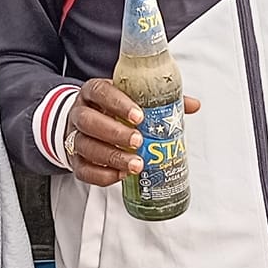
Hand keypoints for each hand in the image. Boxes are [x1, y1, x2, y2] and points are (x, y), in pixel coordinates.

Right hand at [63, 78, 200, 186]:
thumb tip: (193, 105)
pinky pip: (82, 170)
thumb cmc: (112, 110)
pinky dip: (102, 175)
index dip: (117, 103)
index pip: (100, 91)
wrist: (85, 123)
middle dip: (114, 133)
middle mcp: (80, 113)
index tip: (138, 115)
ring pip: (84, 146)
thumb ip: (159, 100)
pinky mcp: (75, 159)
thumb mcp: (131, 99)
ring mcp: (74, 136)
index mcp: (94, 92)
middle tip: (138, 142)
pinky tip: (120, 175)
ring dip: (111, 157)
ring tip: (135, 164)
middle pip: (89, 121)